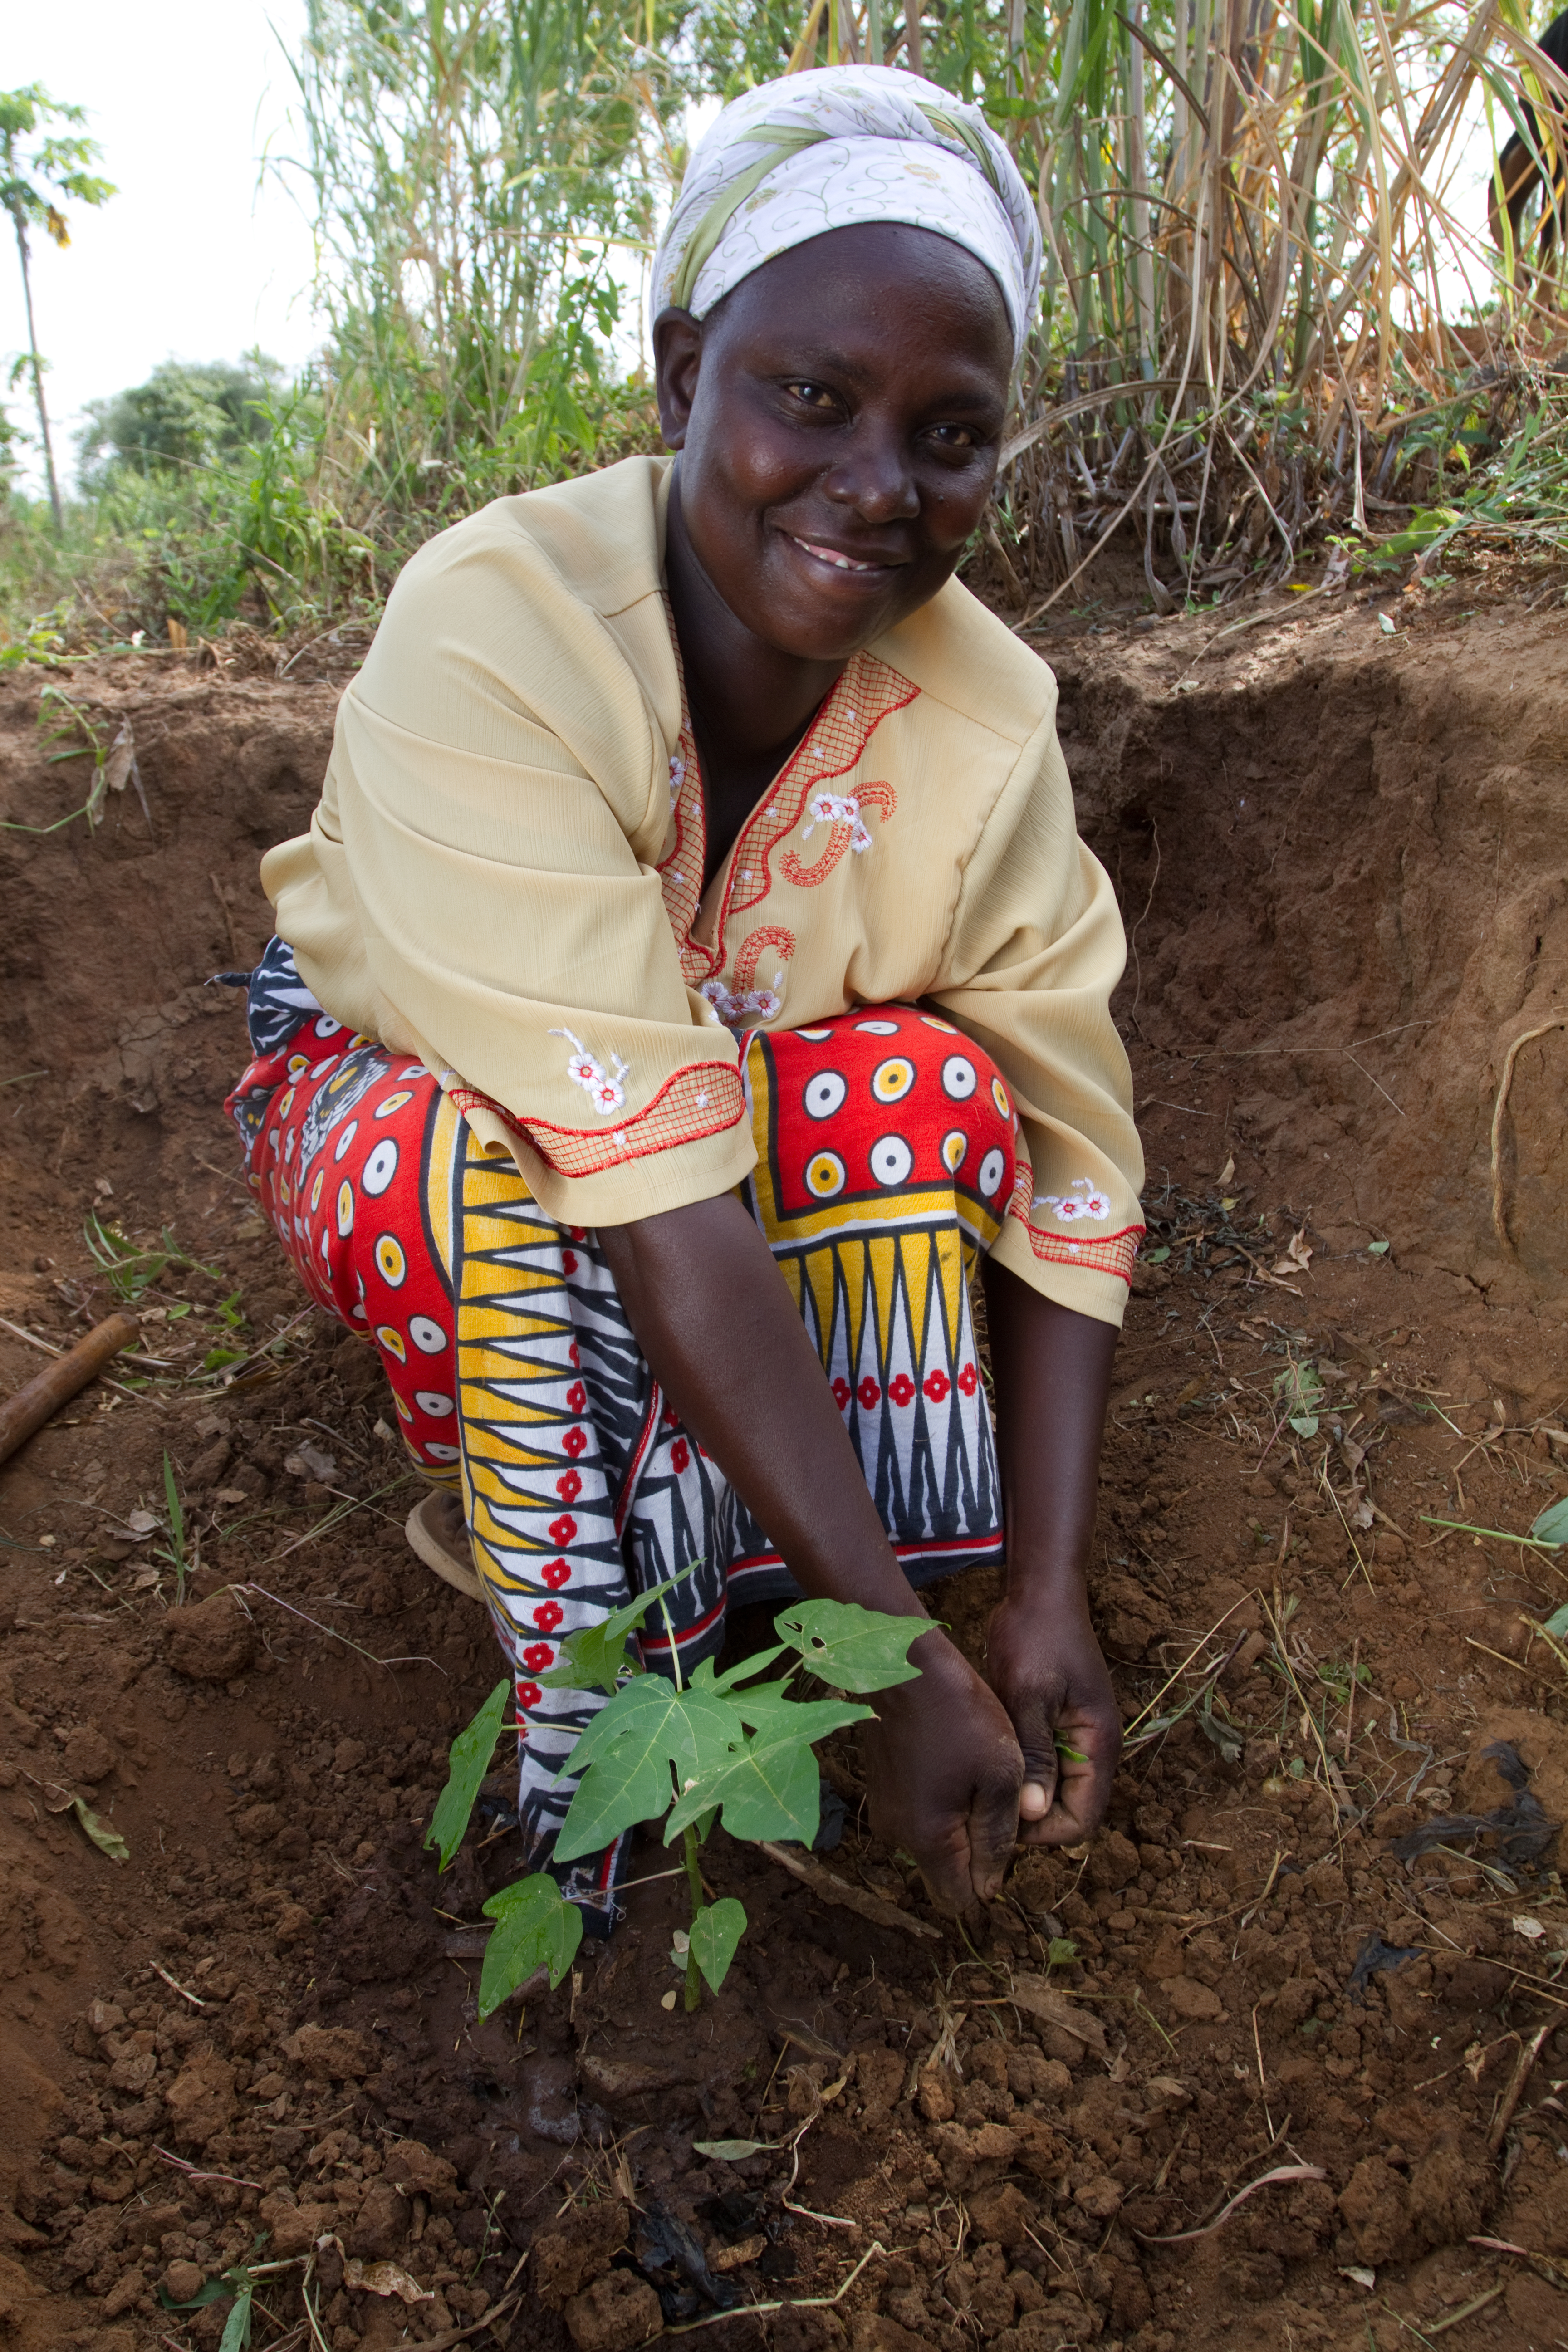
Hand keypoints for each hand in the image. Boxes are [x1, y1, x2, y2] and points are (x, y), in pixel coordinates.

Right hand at [860, 1625, 1023, 1914]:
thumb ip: (998, 1835)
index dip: (989, 1880)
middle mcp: (898, 1835)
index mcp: (928, 1839)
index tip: (1008, 1840)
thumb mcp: (1001, 1775)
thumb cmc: (962, 1716)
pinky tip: (956, 1764)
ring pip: (932, 1841)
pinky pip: (918, 1815)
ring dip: (958, 1824)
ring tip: (979, 1776)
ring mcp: (886, 1810)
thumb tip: (991, 1887)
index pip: (960, 1898)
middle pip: (945, 1872)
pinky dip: (940, 1803)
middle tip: (998, 1803)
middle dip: (975, 1853)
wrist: (908, 1666)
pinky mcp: (883, 1787)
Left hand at [985, 1585, 1119, 1847]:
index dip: (1046, 1833)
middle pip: (1072, 1810)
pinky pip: (1047, 1765)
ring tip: (984, 1792)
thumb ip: (1036, 1756)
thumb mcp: (1029, 1697)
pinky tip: (991, 1765)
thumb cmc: (1035, 1638)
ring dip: (1027, 1796)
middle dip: (1033, 1820)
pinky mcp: (1060, 1724)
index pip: (1085, 1819)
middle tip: (986, 1812)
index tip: (1003, 1824)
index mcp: (1099, 1745)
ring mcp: (1079, 1736)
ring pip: (1057, 1790)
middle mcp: (1096, 1748)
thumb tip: (1033, 1814)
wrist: (1040, 1593)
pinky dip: (1024, 1772)